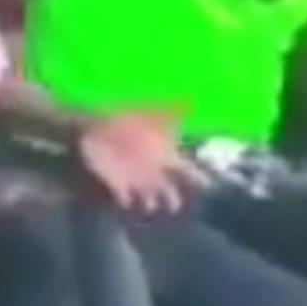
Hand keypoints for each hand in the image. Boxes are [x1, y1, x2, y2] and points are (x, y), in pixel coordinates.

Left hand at [78, 111, 208, 213]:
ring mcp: (135, 178)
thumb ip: (172, 110)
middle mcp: (153, 170)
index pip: (186, 170)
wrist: (97, 124)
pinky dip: (125, 200)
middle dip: (172, 199)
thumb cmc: (128, 119)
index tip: (209, 186)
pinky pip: (123, 197)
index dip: (198, 178)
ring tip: (151, 205)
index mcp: (164, 155)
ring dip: (150, 202)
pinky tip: (126, 200)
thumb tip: (191, 98)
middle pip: (168, 189)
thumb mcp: (153, 114)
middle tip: (175, 207)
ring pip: (148, 197)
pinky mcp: (117, 183)